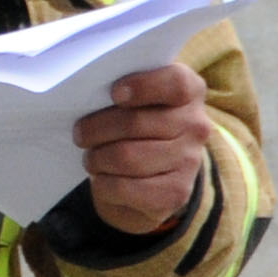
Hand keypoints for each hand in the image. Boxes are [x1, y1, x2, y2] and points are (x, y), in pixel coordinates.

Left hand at [73, 63, 209, 235]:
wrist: (150, 179)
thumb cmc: (134, 128)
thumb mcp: (135, 102)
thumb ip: (123, 88)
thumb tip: (88, 91)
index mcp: (190, 92)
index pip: (176, 83)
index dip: (143, 86)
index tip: (114, 93)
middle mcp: (196, 125)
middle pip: (136, 122)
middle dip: (96, 128)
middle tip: (80, 133)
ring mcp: (189, 161)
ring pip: (127, 157)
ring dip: (97, 158)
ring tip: (91, 157)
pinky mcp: (176, 193)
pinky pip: (125, 187)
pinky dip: (103, 184)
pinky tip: (102, 178)